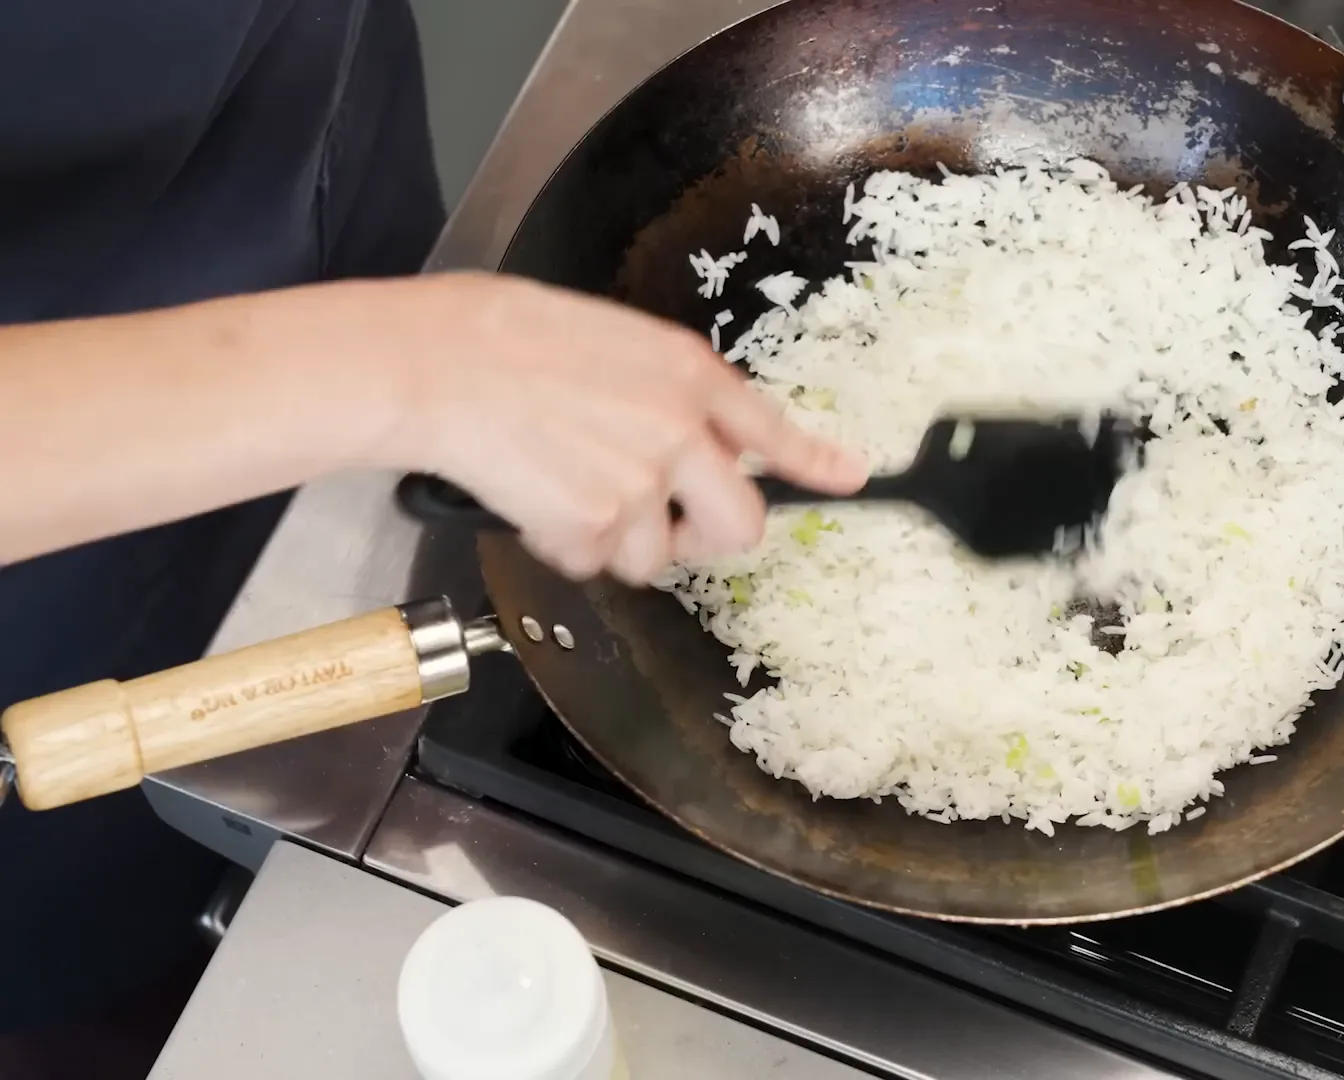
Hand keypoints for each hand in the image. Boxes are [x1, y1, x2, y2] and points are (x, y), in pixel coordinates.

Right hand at [373, 272, 866, 582]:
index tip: (848, 477)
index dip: (815, 462)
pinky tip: (533, 494)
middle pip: (740, 526)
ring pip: (655, 555)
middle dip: (705, 538)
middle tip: (665, 526)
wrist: (436, 363)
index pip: (771, 430)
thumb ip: (667, 388)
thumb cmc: (502, 337)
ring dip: (614, 539)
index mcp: (689, 375)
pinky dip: (561, 544)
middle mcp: (681, 432)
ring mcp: (643, 484)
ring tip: (563, 483)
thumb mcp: (613, 339)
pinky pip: (592, 561)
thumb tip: (694, 430)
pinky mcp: (595, 526)